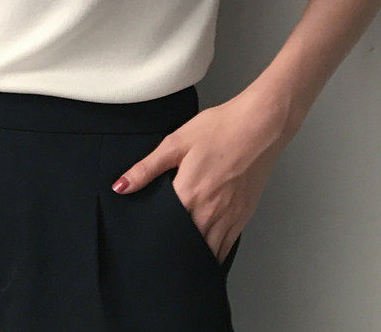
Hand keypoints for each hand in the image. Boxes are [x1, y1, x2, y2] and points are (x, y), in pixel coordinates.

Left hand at [111, 89, 288, 263]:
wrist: (259, 126)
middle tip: (160, 251)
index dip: (154, 235)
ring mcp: (230, 216)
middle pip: (187, 244)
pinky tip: (205, 246)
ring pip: (209, 250)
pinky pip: (227, 245)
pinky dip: (215, 251)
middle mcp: (210, 211)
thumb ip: (147, 168)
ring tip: (180, 255)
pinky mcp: (244, 215)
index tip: (145, 241)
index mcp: (189, 193)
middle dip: (173, 250)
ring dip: (194, 254)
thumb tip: (120, 186)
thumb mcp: (176, 142)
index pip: (165, 228)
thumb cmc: (219, 129)